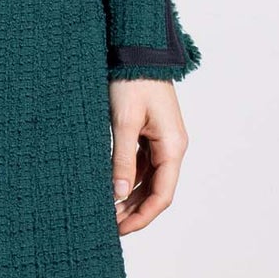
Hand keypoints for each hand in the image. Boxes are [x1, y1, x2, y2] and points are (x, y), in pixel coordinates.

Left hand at [109, 78, 186, 234]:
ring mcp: (161, 140)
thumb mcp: (124, 121)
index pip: (161, 195)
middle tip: (108, 226)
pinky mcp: (149, 132)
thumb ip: (121, 158)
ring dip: (129, 196)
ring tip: (106, 212)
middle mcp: (171, 147)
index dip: (142, 216)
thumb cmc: (131, 81)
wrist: (136, 48)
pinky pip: (140, 163)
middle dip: (134, 210)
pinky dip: (126, 177)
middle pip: (156, 190)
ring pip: (147, 178)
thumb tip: (117, 193)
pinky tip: (109, 187)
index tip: (120, 230)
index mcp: (172, 147)